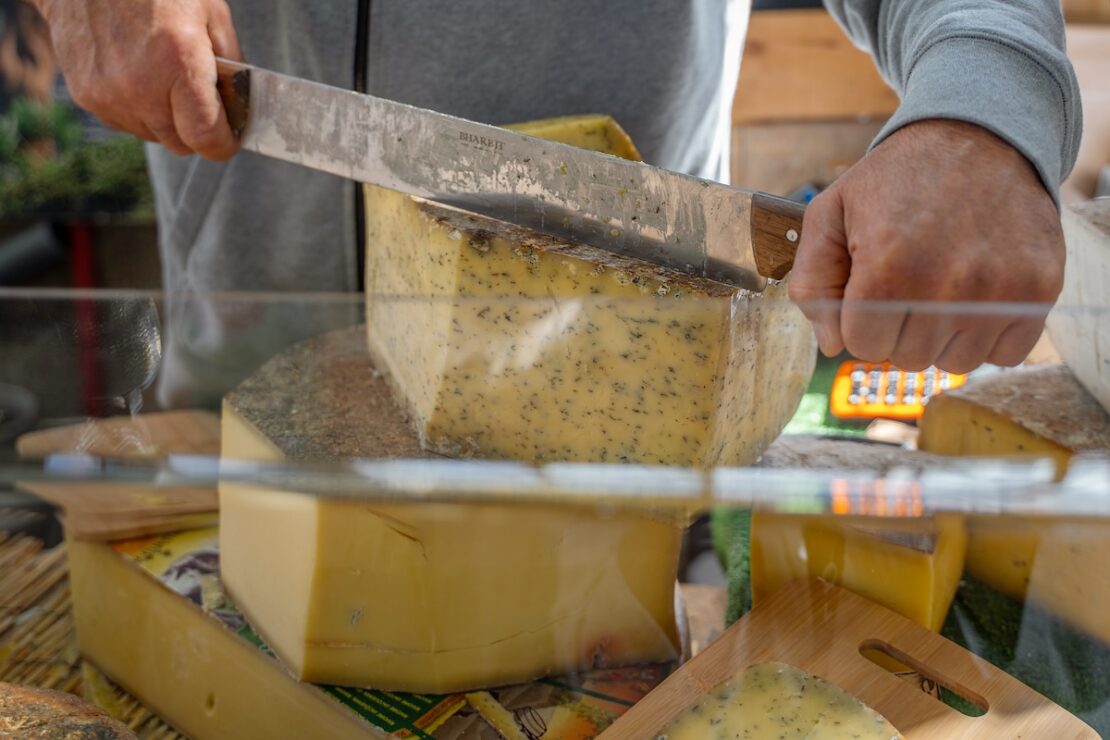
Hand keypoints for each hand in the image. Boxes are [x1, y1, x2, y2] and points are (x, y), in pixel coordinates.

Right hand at [36, 0, 242, 159]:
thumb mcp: (211, 14)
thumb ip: (231, 66)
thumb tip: (238, 106)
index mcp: (176, 62)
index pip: (205, 137)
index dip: (223, 143)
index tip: (229, 137)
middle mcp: (138, 86)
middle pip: (179, 143)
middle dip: (195, 128)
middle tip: (199, 98)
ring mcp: (106, 93)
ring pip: (151, 135)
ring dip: (163, 117)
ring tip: (162, 75)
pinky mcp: (85, 95)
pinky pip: (124, 121)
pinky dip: (136, 107)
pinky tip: (136, 72)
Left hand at [788, 119, 1063, 372]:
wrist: (979, 137)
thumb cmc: (898, 178)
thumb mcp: (831, 213)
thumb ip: (812, 281)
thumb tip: (831, 344)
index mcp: (888, 267)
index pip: (863, 345)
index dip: (861, 321)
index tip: (872, 288)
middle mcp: (946, 285)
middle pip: (907, 358)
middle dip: (899, 328)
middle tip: (909, 280)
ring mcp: (998, 290)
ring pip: (955, 363)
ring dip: (943, 336)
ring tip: (943, 284)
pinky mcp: (1040, 290)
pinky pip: (1005, 353)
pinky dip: (988, 334)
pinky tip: (977, 294)